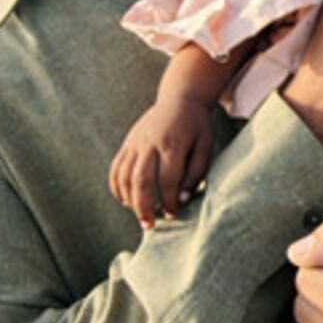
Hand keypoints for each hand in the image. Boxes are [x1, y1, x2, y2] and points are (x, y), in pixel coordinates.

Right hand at [109, 97, 211, 227]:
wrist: (180, 98)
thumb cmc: (197, 127)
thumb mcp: (206, 146)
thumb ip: (196, 173)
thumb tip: (182, 198)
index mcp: (173, 143)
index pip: (167, 179)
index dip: (169, 200)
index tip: (173, 215)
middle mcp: (150, 142)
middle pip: (141, 180)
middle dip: (143, 206)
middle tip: (149, 225)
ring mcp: (136, 142)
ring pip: (125, 176)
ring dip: (129, 200)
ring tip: (139, 215)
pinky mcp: (128, 142)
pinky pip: (116, 168)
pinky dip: (117, 186)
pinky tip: (125, 200)